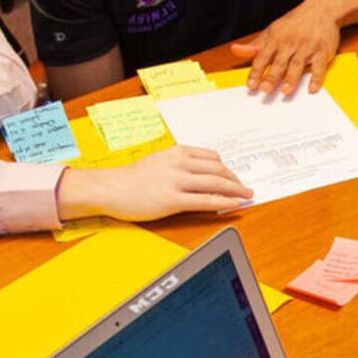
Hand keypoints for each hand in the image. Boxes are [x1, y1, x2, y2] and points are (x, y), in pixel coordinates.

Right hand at [61, 144, 252, 221]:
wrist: (110, 188)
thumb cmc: (132, 178)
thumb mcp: (159, 161)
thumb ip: (179, 164)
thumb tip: (201, 173)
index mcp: (178, 152)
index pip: (212, 158)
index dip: (227, 169)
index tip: (233, 177)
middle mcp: (180, 163)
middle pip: (218, 170)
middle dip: (236, 180)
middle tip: (246, 188)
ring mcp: (177, 181)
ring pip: (216, 184)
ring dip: (236, 190)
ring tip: (247, 196)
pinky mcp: (172, 200)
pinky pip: (205, 201)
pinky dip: (223, 203)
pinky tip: (234, 205)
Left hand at [232, 3, 341, 96]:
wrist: (321, 9)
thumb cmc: (294, 23)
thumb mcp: (272, 31)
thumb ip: (255, 45)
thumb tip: (235, 50)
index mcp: (276, 39)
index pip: (262, 58)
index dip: (256, 72)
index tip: (251, 85)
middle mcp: (290, 43)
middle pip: (279, 62)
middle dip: (272, 76)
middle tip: (265, 89)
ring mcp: (307, 47)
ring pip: (297, 65)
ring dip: (291, 79)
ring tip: (285, 91)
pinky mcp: (322, 51)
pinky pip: (319, 66)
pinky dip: (316, 78)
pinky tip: (312, 88)